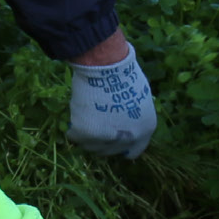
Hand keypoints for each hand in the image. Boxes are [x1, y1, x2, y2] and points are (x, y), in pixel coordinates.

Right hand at [68, 42, 155, 156]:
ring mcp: (106, 137)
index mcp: (145, 129)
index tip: (112, 141)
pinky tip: (77, 115)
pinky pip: (74, 137)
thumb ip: (133, 116)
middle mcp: (128, 138)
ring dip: (87, 136)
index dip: (122, 147)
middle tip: (93, 128)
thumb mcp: (139, 99)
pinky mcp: (86, 132)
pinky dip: (73, 129)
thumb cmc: (123, 76)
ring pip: (90, 147)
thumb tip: (123, 124)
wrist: (106, 67)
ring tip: (85, 117)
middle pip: (109, 151)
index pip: (135, 151)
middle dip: (102, 142)